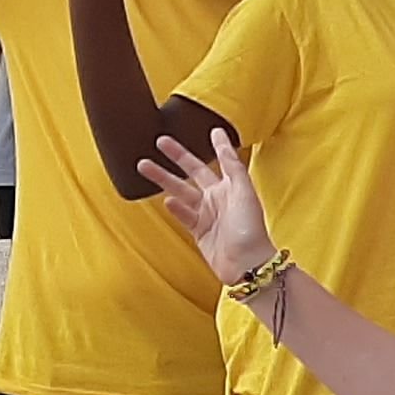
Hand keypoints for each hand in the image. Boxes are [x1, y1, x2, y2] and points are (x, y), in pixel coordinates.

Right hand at [143, 129, 272, 284]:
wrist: (247, 264)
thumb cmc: (250, 228)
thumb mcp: (244, 191)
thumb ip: (232, 166)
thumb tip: (223, 138)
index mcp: (231, 186)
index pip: (220, 160)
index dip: (217, 145)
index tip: (213, 130)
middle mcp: (218, 198)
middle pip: (193, 172)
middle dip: (177, 156)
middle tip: (159, 141)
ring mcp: (207, 214)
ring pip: (180, 191)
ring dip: (163, 179)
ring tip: (144, 165)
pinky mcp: (198, 231)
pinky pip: (183, 215)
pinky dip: (175, 208)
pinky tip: (166, 200)